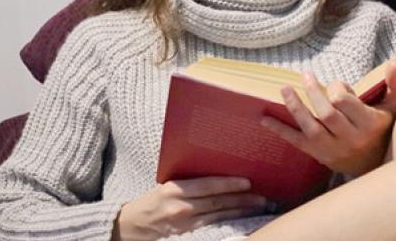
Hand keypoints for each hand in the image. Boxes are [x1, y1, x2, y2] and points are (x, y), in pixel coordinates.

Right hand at [112, 176, 269, 240]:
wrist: (133, 223)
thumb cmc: (153, 198)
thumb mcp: (167, 182)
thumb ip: (189, 176)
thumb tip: (218, 164)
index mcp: (175, 189)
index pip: (207, 185)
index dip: (229, 184)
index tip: (247, 181)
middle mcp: (181, 206)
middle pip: (218, 202)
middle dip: (242, 199)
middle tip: (263, 195)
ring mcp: (185, 222)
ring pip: (220, 214)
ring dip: (241, 210)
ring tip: (260, 204)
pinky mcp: (188, 232)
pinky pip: (214, 223)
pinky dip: (230, 218)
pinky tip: (244, 214)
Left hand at [259, 60, 395, 176]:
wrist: (373, 167)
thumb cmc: (381, 130)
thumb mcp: (392, 108)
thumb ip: (394, 84)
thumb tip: (394, 61)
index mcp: (369, 125)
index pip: (346, 103)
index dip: (338, 89)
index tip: (336, 84)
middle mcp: (351, 139)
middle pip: (327, 114)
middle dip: (314, 92)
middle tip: (306, 75)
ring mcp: (333, 149)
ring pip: (311, 127)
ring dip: (295, 107)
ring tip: (284, 89)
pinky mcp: (319, 155)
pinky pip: (297, 142)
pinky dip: (280, 130)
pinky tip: (265, 119)